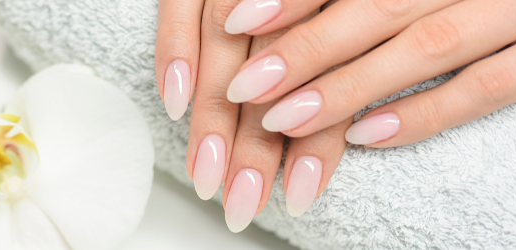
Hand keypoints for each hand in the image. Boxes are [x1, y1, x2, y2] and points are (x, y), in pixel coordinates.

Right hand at [155, 0, 354, 231]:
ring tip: (205, 174)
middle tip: (242, 202)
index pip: (321, 81)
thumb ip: (326, 57)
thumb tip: (324, 131)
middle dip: (255, 144)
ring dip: (215, 114)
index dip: (312, 141)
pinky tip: (174, 102)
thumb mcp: (341, 23)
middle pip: (273, 72)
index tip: (298, 194)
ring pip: (229, 46)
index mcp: (341, 10)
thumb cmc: (323, 4)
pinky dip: (174, 47)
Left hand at [224, 0, 515, 146]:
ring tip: (284, 120)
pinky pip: (490, 86)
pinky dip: (427, 112)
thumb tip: (266, 11)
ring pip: (427, 46)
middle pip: (382, 6)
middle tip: (245, 87)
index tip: (237, 19)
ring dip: (350, 86)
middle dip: (308, 48)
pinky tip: (367, 136)